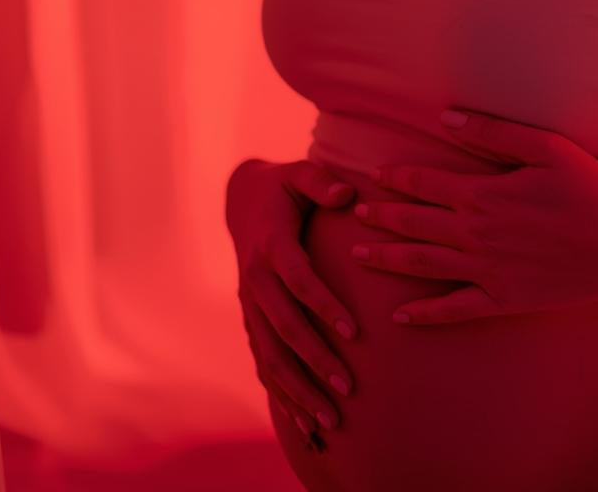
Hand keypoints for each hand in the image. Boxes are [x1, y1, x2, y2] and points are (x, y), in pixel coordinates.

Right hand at [225, 158, 357, 441]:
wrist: (242, 200)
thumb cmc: (283, 186)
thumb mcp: (300, 173)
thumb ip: (322, 181)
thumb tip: (348, 195)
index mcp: (272, 244)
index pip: (300, 280)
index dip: (325, 306)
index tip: (355, 332)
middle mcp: (256, 279)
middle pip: (285, 328)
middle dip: (316, 361)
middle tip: (348, 389)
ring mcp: (250, 304)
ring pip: (271, 356)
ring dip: (298, 390)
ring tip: (330, 421)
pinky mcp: (251, 320)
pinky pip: (264, 363)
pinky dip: (282, 394)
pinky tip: (304, 423)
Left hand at [351, 109, 597, 324]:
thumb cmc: (589, 189)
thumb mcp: (544, 147)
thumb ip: (491, 132)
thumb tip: (445, 118)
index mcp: (483, 194)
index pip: (425, 183)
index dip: (397, 178)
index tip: (374, 176)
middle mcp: (476, 233)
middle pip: (415, 224)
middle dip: (382, 218)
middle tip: (355, 215)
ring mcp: (486, 270)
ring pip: (424, 264)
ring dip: (388, 259)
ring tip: (359, 256)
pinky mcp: (502, 299)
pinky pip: (455, 309)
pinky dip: (425, 313)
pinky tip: (400, 316)